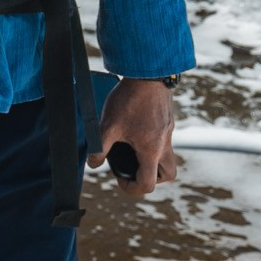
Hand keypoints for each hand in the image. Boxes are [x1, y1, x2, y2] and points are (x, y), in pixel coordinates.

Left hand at [90, 78, 178, 196]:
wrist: (148, 72)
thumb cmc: (130, 99)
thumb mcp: (109, 125)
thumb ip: (99, 148)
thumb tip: (93, 163)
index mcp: (151, 150)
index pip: (148, 184)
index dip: (131, 188)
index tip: (119, 178)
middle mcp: (164, 144)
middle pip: (167, 175)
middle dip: (152, 178)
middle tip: (133, 168)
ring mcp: (168, 131)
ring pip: (168, 156)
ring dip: (153, 161)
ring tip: (133, 149)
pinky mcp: (167, 120)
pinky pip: (164, 139)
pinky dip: (152, 142)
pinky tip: (136, 128)